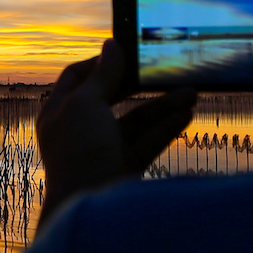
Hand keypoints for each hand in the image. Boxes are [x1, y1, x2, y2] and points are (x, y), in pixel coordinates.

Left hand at [36, 38, 195, 226]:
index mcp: (59, 112)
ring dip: (163, 107)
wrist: (90, 208)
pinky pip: (146, 143)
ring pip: (135, 122)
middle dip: (142, 85)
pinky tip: (186, 115)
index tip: (128, 51)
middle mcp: (79, 131)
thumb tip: (112, 44)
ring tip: (193, 94)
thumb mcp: (87, 104)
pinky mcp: (123, 169)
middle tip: (166, 70)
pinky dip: (166, 129)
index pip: (77, 77)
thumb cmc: (80, 151)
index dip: (101, 62)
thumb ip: (104, 74)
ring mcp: (102, 151)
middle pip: (112, 98)